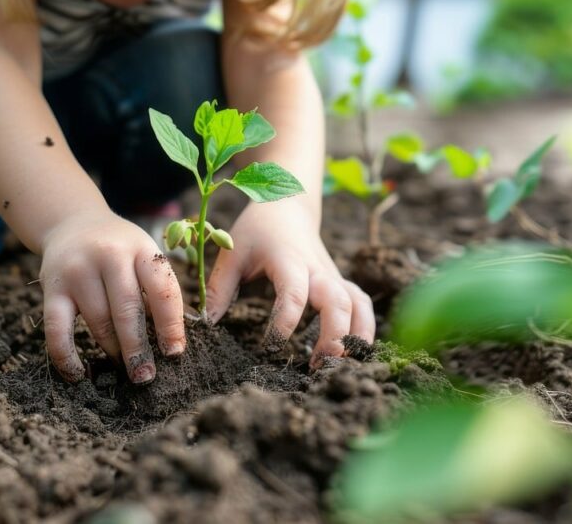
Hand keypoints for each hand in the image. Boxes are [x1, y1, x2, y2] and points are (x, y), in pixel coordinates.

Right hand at [39, 207, 185, 383]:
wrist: (72, 222)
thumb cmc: (120, 250)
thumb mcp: (144, 255)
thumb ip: (158, 290)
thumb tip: (172, 343)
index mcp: (141, 248)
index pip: (162, 289)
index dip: (171, 325)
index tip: (174, 354)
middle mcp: (109, 255)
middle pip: (127, 309)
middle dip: (138, 348)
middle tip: (145, 376)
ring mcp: (78, 270)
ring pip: (98, 321)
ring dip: (112, 350)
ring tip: (124, 367)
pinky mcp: (52, 286)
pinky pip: (57, 328)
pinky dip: (66, 356)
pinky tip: (78, 374)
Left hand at [205, 200, 374, 367]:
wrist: (288, 205)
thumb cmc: (257, 230)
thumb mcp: (232, 252)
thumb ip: (220, 287)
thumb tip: (207, 324)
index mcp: (289, 260)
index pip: (294, 293)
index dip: (286, 322)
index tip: (271, 347)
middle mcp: (317, 270)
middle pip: (338, 302)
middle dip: (333, 336)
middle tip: (317, 366)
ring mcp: (333, 276)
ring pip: (358, 304)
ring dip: (356, 335)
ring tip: (340, 366)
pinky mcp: (340, 284)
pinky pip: (361, 305)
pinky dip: (364, 328)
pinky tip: (353, 353)